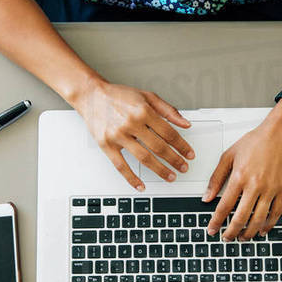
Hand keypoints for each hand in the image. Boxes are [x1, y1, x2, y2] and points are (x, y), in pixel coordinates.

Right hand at [73, 78, 193, 190]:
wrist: (92, 95)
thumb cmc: (119, 95)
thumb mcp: (147, 96)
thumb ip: (168, 110)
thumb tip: (185, 124)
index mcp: (143, 111)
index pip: (168, 133)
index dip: (182, 145)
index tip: (189, 154)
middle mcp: (131, 123)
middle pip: (159, 147)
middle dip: (174, 160)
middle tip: (183, 167)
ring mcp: (118, 135)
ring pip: (143, 158)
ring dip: (160, 170)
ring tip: (170, 176)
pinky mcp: (106, 145)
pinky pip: (121, 166)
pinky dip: (131, 178)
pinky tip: (140, 185)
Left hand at [203, 104, 281, 239]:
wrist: (280, 134)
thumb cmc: (256, 141)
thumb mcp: (229, 155)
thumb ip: (216, 177)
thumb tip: (207, 196)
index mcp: (239, 177)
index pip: (224, 206)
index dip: (216, 221)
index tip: (212, 229)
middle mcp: (255, 185)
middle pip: (241, 217)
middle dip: (231, 232)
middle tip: (226, 237)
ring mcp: (271, 189)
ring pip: (258, 219)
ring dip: (249, 232)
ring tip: (242, 237)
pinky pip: (276, 213)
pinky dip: (268, 225)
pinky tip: (262, 229)